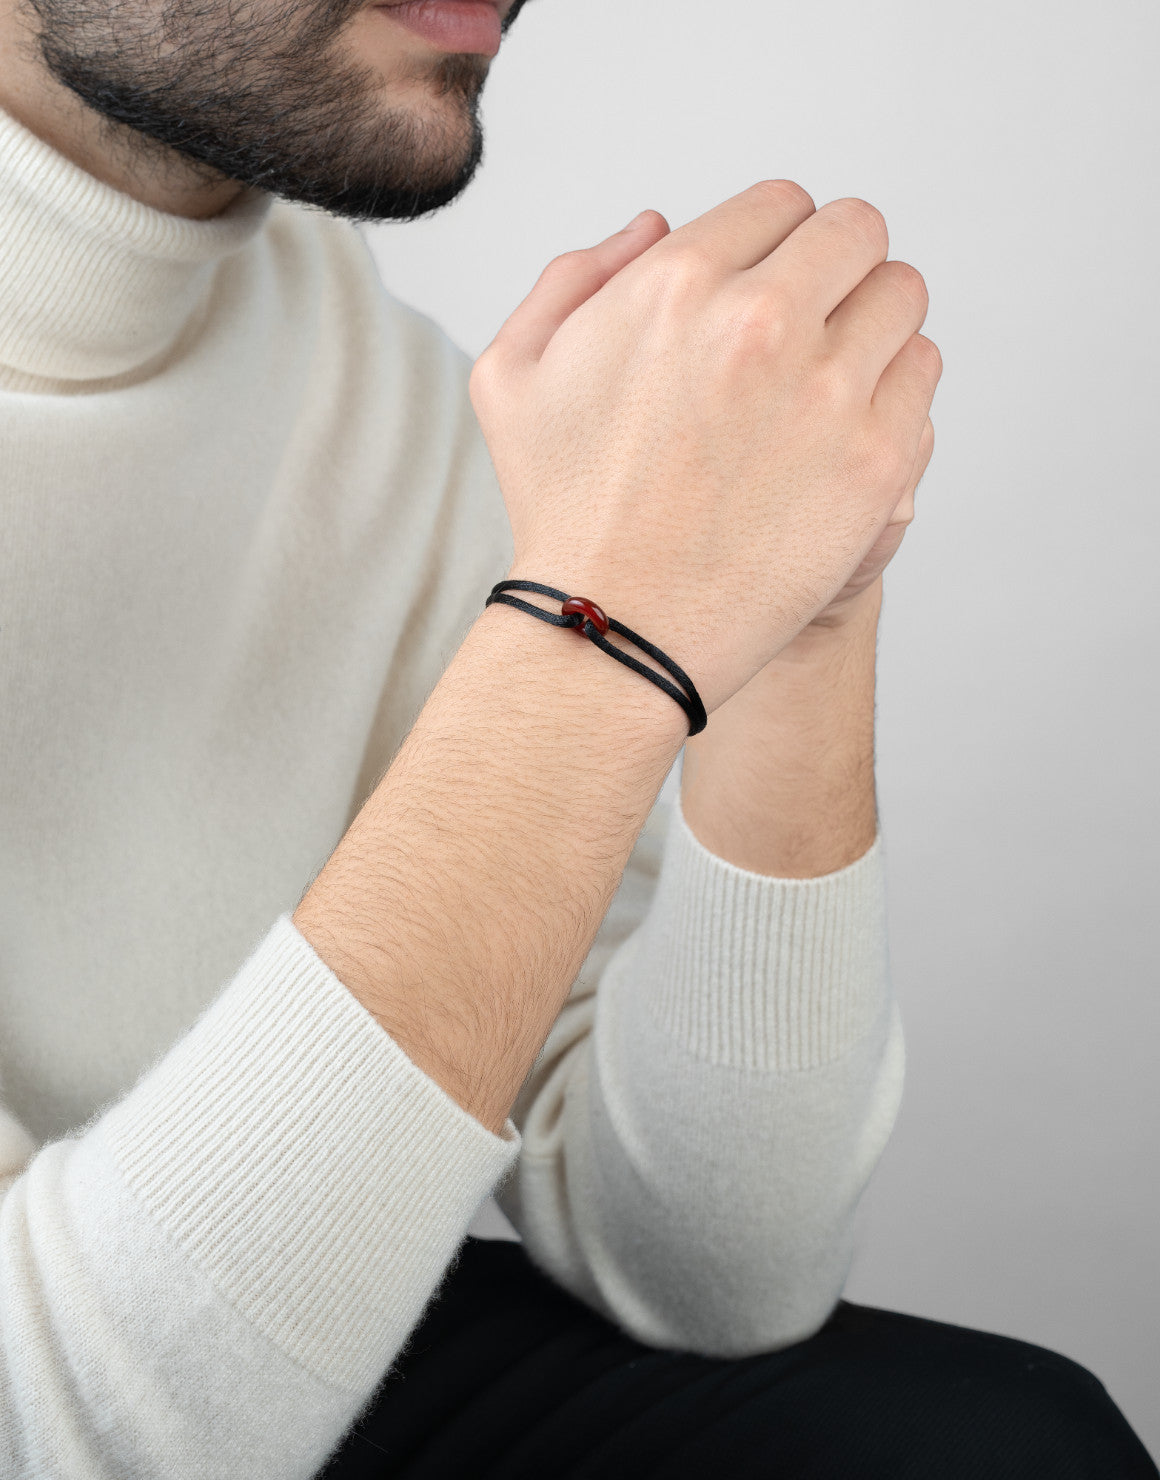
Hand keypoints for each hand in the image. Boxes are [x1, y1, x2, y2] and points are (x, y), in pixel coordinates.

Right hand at [471, 182, 941, 714]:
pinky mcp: (875, 461)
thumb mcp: (513, 376)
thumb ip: (576, 276)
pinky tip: (843, 432)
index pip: (782, 205)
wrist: (616, 631)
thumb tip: (656, 223)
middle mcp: (761, 321)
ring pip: (902, 297)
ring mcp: (828, 392)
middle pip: (857, 234)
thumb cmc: (562, 511)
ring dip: (872, 326)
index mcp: (676, 282)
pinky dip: (894, 392)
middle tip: (811, 327)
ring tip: (828, 381)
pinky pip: (922, 376)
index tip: (767, 292)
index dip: (775, 245)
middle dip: (835, 270)